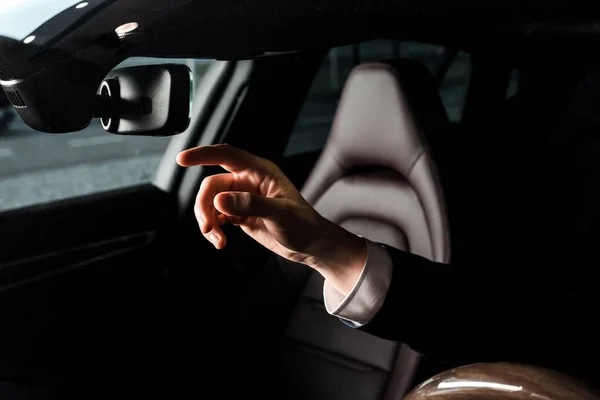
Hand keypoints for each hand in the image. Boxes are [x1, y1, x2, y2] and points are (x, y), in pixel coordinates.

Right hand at [176, 144, 365, 293]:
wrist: (310, 246)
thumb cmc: (304, 225)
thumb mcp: (281, 214)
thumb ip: (251, 204)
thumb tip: (221, 200)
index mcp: (260, 171)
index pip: (227, 155)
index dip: (203, 154)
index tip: (182, 159)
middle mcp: (249, 181)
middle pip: (212, 184)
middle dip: (205, 206)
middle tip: (208, 228)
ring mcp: (243, 198)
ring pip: (211, 202)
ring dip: (207, 220)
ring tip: (217, 240)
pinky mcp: (240, 214)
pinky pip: (216, 216)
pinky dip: (213, 229)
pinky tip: (220, 241)